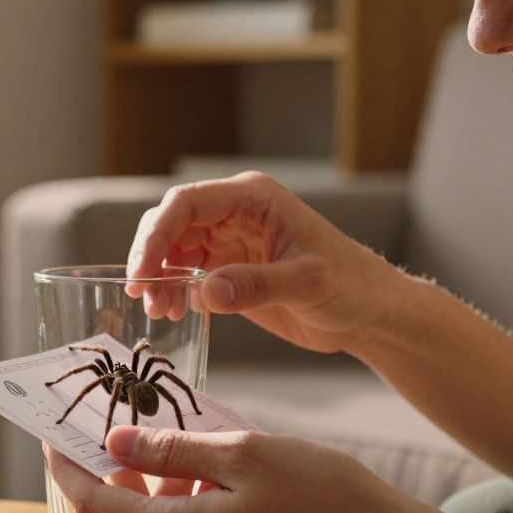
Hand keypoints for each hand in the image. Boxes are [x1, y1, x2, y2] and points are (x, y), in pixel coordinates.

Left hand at [45, 425, 419, 512]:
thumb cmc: (322, 494)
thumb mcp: (243, 453)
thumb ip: (173, 451)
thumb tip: (117, 444)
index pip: (95, 506)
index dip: (67, 470)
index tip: (52, 436)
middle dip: (97, 479)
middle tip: (99, 431)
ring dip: (141, 490)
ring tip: (164, 441)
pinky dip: (172, 504)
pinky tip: (201, 469)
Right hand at [126, 172, 400, 354]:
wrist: (369, 314)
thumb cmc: (349, 285)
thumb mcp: (306, 283)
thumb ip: (256, 285)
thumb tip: (206, 291)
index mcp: (252, 199)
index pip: (187, 203)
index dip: (157, 234)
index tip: (143, 271)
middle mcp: (234, 214)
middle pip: (170, 224)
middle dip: (150, 257)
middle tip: (143, 294)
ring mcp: (229, 243)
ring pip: (173, 251)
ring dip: (159, 279)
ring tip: (159, 312)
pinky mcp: (229, 271)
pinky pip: (186, 274)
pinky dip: (173, 292)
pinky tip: (173, 313)